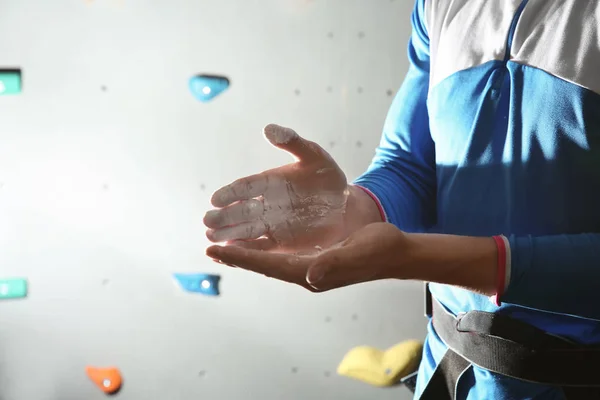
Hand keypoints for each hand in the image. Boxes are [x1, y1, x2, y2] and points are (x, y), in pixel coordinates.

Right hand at [204, 124, 348, 252]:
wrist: (346, 209)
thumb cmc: (329, 179)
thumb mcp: (314, 156)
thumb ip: (293, 143)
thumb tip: (268, 129)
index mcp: (269, 182)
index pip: (245, 187)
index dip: (230, 193)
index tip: (215, 199)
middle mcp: (265, 204)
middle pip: (240, 211)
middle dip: (224, 217)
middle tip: (208, 222)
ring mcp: (271, 225)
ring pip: (245, 231)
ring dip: (228, 236)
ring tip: (211, 239)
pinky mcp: (280, 243)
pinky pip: (259, 248)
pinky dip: (244, 251)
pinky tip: (229, 254)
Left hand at [206, 222, 409, 291]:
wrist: (396, 252)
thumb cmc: (381, 248)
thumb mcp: (360, 251)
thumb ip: (336, 262)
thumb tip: (309, 274)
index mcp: (314, 271)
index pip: (271, 265)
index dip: (243, 258)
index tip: (217, 251)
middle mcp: (308, 272)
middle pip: (266, 266)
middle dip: (239, 258)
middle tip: (211, 249)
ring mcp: (312, 268)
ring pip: (273, 262)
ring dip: (249, 255)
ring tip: (226, 248)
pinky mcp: (317, 260)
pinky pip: (284, 256)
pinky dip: (266, 251)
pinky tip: (258, 244)